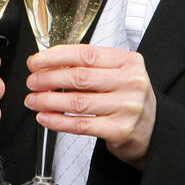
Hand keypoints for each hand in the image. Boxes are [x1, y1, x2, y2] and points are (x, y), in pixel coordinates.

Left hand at [25, 45, 155, 169]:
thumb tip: (49, 63)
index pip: (86, 54)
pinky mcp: (120, 130)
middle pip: (79, 77)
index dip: (56, 56)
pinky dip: (58, 121)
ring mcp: (127, 107)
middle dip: (48, 78)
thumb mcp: (118, 73)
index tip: (36, 61)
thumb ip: (90, 66)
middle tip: (32, 81)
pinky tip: (45, 117)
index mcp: (128, 61)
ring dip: (48, 100)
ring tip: (33, 100)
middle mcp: (131, 82)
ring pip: (77, 102)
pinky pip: (81, 125)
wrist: (152, 130)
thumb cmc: (128, 97)